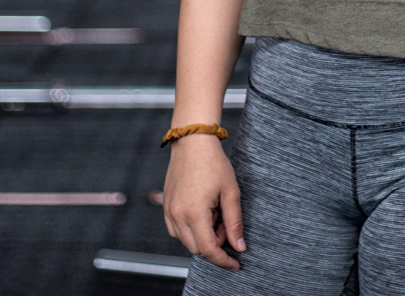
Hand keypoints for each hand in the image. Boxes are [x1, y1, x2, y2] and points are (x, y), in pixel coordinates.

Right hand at [163, 133, 245, 268]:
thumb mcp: (231, 191)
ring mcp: (169, 212)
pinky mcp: (166, 207)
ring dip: (203, 235)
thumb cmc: (213, 163)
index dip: (223, 260)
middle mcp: (177, 216)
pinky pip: (177, 230)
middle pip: (197, 248)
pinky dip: (192, 228)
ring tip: (215, 211)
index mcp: (194, 213)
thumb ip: (235, 222)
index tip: (236, 263)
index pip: (208, 250)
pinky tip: (203, 210)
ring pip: (186, 241)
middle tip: (225, 220)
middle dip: (215, 242)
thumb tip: (239, 246)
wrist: (193, 142)